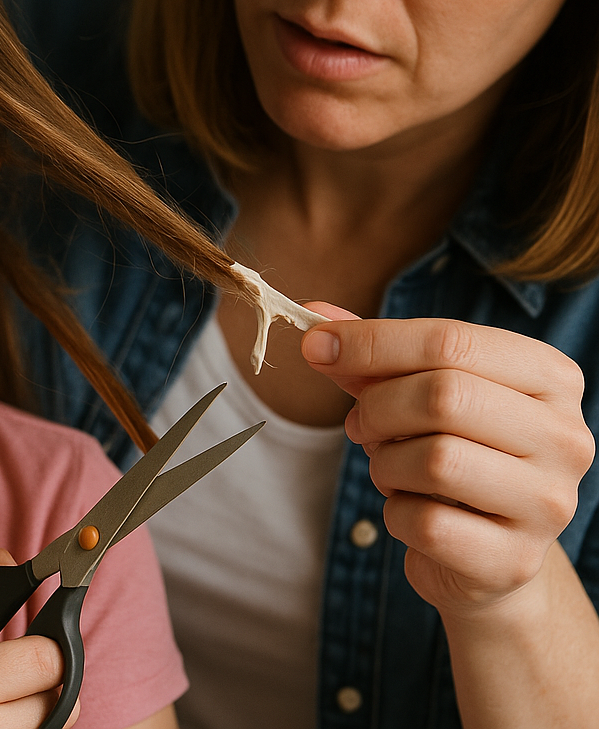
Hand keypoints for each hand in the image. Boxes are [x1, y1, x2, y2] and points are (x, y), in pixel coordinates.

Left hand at [301, 307, 594, 618]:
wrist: (485, 551)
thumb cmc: (452, 450)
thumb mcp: (417, 390)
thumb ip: (371, 353)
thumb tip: (315, 320)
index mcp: (548, 376)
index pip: (451, 341)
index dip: (372, 341)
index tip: (315, 345)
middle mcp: (565, 436)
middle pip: (444, 396)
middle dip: (377, 407)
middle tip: (359, 424)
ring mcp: (548, 503)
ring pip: (435, 460)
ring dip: (385, 462)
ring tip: (391, 467)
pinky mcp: (515, 560)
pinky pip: (426, 523)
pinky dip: (396, 513)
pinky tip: (410, 510)